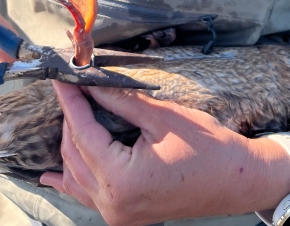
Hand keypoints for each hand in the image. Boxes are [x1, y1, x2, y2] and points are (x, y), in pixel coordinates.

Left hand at [41, 81, 289, 225]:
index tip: (60, 77)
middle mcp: (113, 202)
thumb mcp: (163, 117)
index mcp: (122, 179)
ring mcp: (117, 213)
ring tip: (70, 112)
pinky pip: (87, 195)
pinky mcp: (125, 214)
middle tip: (72, 87)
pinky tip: (52, 176)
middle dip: (71, 117)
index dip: (71, 101)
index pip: (83, 132)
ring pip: (77, 174)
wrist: (237, 180)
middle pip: (76, 152)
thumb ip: (121, 101)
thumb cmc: (208, 146)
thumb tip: (92, 82)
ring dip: (71, 143)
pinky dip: (70, 180)